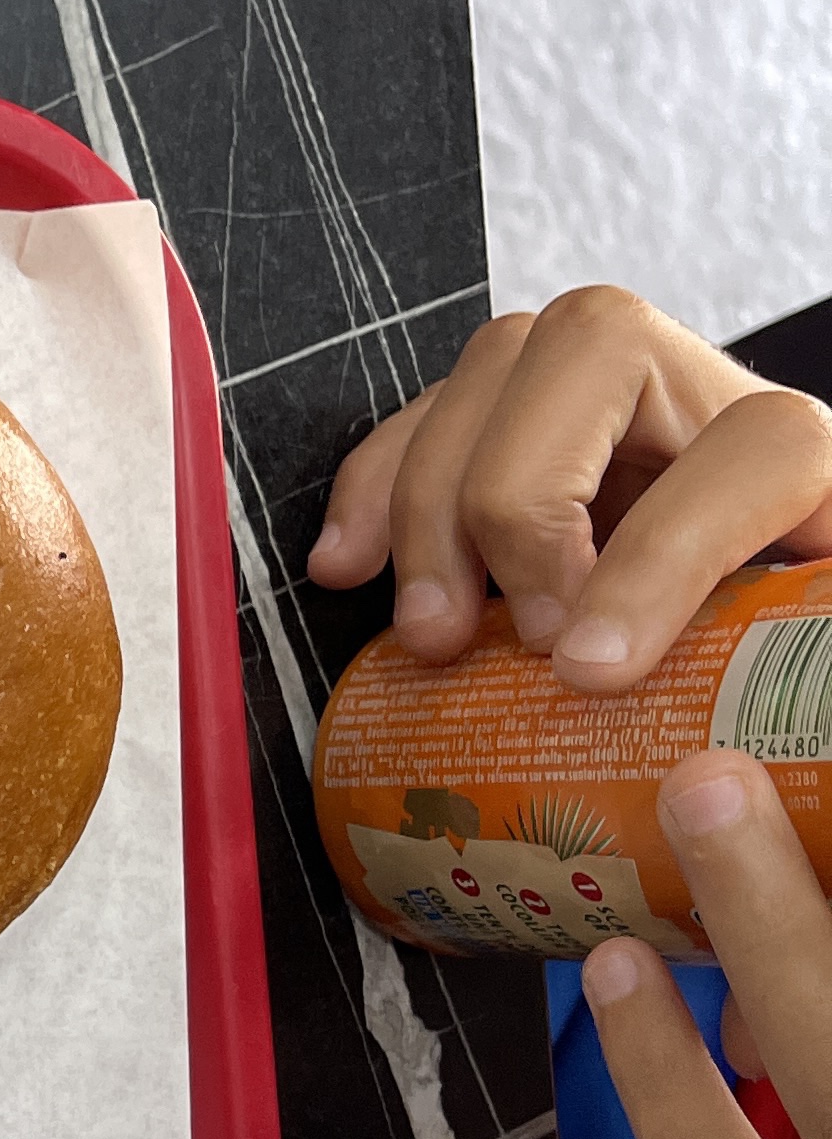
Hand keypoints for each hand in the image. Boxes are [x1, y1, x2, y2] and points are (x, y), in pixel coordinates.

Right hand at [308, 286, 831, 690]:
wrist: (769, 652)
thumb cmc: (778, 680)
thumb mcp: (801, 679)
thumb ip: (784, 695)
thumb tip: (715, 791)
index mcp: (808, 463)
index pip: (759, 447)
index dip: (666, 556)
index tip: (591, 671)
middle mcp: (706, 396)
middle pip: (594, 347)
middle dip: (520, 505)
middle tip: (516, 642)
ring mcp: (603, 396)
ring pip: (495, 365)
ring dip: (431, 505)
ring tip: (430, 633)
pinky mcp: (520, 425)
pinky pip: (425, 412)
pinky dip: (374, 487)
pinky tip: (352, 565)